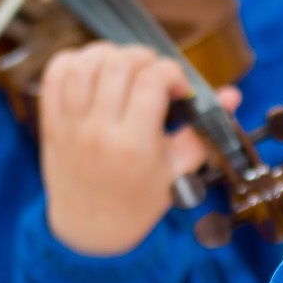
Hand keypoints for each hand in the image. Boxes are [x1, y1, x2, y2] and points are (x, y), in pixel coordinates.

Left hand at [38, 41, 239, 256]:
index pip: (152, 80)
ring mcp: (70, 125)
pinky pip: (56, 73)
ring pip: (86, 63)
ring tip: (125, 68)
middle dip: (144, 58)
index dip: (172, 72)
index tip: (178, 88)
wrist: (91, 228)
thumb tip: (231, 94)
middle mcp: (99, 132)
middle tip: (153, 76)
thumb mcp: (179, 170)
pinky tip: (94, 70)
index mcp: (134, 145)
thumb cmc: (139, 200)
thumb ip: (204, 130)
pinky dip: (75, 60)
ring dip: (110, 54)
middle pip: (119, 64)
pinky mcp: (51, 122)